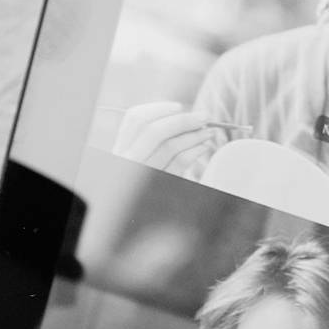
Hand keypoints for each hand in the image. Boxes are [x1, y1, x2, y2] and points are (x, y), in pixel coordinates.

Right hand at [111, 99, 230, 179]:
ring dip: (194, 135)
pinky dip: (195, 151)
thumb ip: (148, 141)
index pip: (135, 119)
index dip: (159, 109)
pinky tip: (203, 147)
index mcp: (119, 151)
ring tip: (208, 132)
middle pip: (155, 130)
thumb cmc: (140, 186)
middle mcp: (127, 163)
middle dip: (183, 120)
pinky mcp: (158, 188)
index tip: (179, 107)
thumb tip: (179, 116)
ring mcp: (141, 177)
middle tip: (203, 117)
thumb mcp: (137, 161)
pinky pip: (179, 164)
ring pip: (170, 146)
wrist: (134, 221)